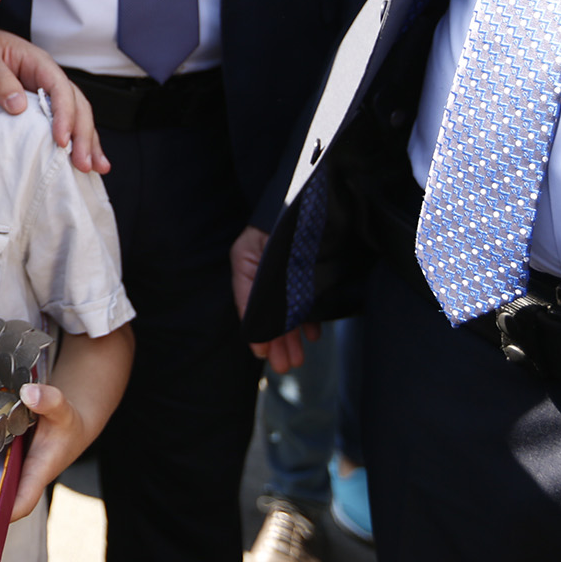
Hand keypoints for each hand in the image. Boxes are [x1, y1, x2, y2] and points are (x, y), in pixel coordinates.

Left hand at [0, 25, 108, 173]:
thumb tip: (19, 107)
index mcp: (39, 63)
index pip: (61, 89)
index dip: (65, 115)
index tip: (61, 140)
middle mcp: (49, 78)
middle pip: (77, 106)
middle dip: (83, 135)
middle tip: (83, 164)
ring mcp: (47, 92)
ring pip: (77, 116)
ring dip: (87, 142)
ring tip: (95, 168)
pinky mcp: (40, 105)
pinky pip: (63, 121)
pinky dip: (74, 140)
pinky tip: (81, 159)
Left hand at [9, 383, 90, 521]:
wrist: (68, 421)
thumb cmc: (67, 422)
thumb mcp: (63, 409)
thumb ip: (50, 401)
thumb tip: (28, 394)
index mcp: (37, 471)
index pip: (21, 501)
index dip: (4, 513)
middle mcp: (21, 475)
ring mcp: (10, 469)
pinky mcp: (1, 459)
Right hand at [229, 226, 319, 372]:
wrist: (306, 196)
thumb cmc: (278, 220)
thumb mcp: (256, 257)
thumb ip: (257, 291)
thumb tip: (261, 325)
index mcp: (247, 265)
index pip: (250, 306)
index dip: (257, 332)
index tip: (263, 354)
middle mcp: (266, 271)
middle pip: (270, 313)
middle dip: (278, 341)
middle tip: (285, 365)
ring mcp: (288, 271)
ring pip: (289, 310)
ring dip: (293, 335)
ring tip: (298, 357)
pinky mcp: (308, 270)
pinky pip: (306, 298)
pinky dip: (309, 317)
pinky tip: (313, 333)